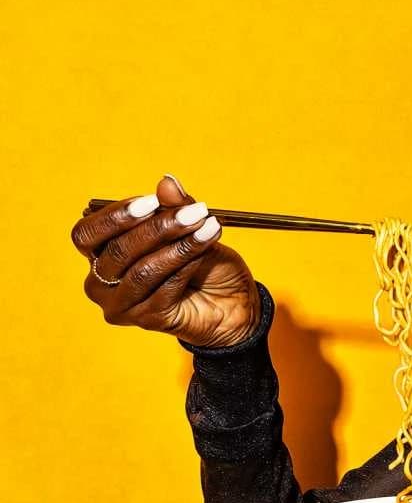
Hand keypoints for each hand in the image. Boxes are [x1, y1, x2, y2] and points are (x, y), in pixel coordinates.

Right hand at [75, 174, 261, 347]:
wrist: (234, 304)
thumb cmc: (205, 265)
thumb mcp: (190, 228)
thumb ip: (174, 206)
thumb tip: (167, 181)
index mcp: (99, 256)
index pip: (86, 234)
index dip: (116, 216)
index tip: (152, 201)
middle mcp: (101, 284)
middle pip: (117, 251)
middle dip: (158, 228)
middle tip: (194, 212)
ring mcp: (122, 306)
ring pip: (142, 270)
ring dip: (178, 245)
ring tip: (207, 226)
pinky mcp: (147, 320)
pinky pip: (165, 287)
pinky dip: (188, 264)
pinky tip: (207, 249)